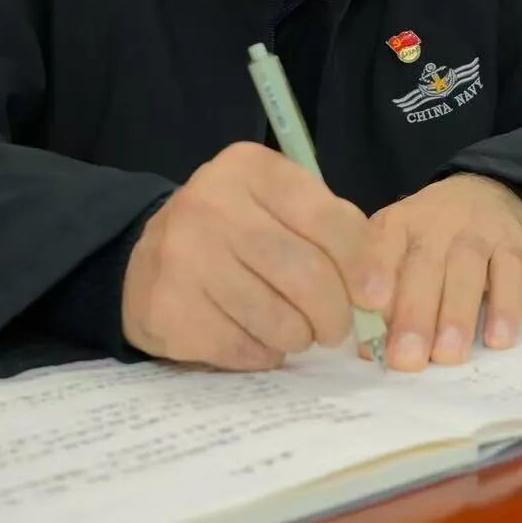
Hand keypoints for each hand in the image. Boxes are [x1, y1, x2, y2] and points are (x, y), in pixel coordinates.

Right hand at [120, 143, 372, 369]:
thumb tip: (376, 291)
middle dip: (335, 313)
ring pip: (278, 319)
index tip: (375, 297)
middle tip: (337, 328)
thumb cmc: (233, 233)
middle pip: (306, 274)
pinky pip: (243, 348)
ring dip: (301, 337)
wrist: (145, 262)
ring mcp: (184, 256)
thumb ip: (329, 231)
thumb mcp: (278, 206)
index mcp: (249, 168)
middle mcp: (211, 204)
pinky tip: (259, 340)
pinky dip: (264, 354)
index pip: (328, 219)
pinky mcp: (169, 308)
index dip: (361, 265)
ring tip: (297, 332)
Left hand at [367, 174, 521, 371]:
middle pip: (424, 265)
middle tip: (407, 359)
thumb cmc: (428, 239)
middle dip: (415, 314)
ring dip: (457, 316)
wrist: (485, 195)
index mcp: (398, 224)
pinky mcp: (515, 246)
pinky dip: (505, 309)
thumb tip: (368, 350)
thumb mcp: (397, 247)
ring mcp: (478, 232)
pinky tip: (497, 340)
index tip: (369, 305)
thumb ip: (381, 293)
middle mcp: (436, 222)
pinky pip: (511, 276)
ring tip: (448, 356)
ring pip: (467, 270)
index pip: (383, 245)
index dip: (376, 272)